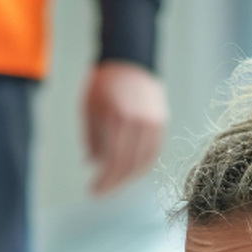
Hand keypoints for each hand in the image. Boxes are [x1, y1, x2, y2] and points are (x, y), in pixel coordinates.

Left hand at [82, 59, 166, 195]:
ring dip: (128, 177)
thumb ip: (92, 139)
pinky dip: (141, 166)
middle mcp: (139, 122)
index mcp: (119, 118)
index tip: (94, 192)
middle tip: (101, 192)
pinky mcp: (161, 123)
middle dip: (114, 183)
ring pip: (143, 162)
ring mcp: (154, 123)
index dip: (104, 181)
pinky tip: (130, 172)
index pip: (114, 161)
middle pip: (129, 165)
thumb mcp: (90, 109)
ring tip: (114, 183)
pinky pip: (153, 153)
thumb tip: (93, 164)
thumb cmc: (104, 83)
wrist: (130, 59)